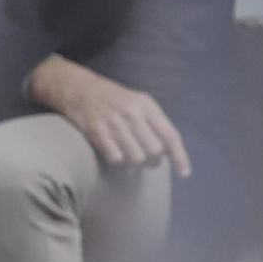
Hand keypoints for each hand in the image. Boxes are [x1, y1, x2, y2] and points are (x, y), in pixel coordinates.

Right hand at [27, 55, 190, 176]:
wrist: (77, 88)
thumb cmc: (111, 98)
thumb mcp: (136, 101)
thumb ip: (153, 121)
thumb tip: (167, 150)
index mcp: (146, 105)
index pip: (170, 135)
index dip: (179, 156)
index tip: (184, 173)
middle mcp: (132, 113)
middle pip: (154, 151)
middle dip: (152, 159)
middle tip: (145, 156)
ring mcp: (114, 123)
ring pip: (136, 158)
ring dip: (134, 160)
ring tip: (128, 152)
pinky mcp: (97, 132)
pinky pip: (115, 158)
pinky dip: (116, 159)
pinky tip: (113, 149)